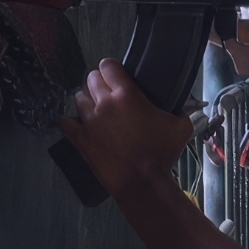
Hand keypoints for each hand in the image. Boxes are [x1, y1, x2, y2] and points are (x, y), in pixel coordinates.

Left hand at [60, 59, 194, 193]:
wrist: (142, 182)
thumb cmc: (162, 153)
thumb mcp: (181, 127)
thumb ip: (182, 110)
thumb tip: (184, 105)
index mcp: (126, 94)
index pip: (109, 65)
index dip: (112, 68)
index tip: (116, 74)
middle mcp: (104, 103)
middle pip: (91, 78)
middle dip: (99, 82)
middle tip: (108, 93)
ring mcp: (89, 121)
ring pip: (78, 98)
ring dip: (86, 100)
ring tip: (95, 109)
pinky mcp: (80, 139)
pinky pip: (65, 123)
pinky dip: (70, 121)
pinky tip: (77, 124)